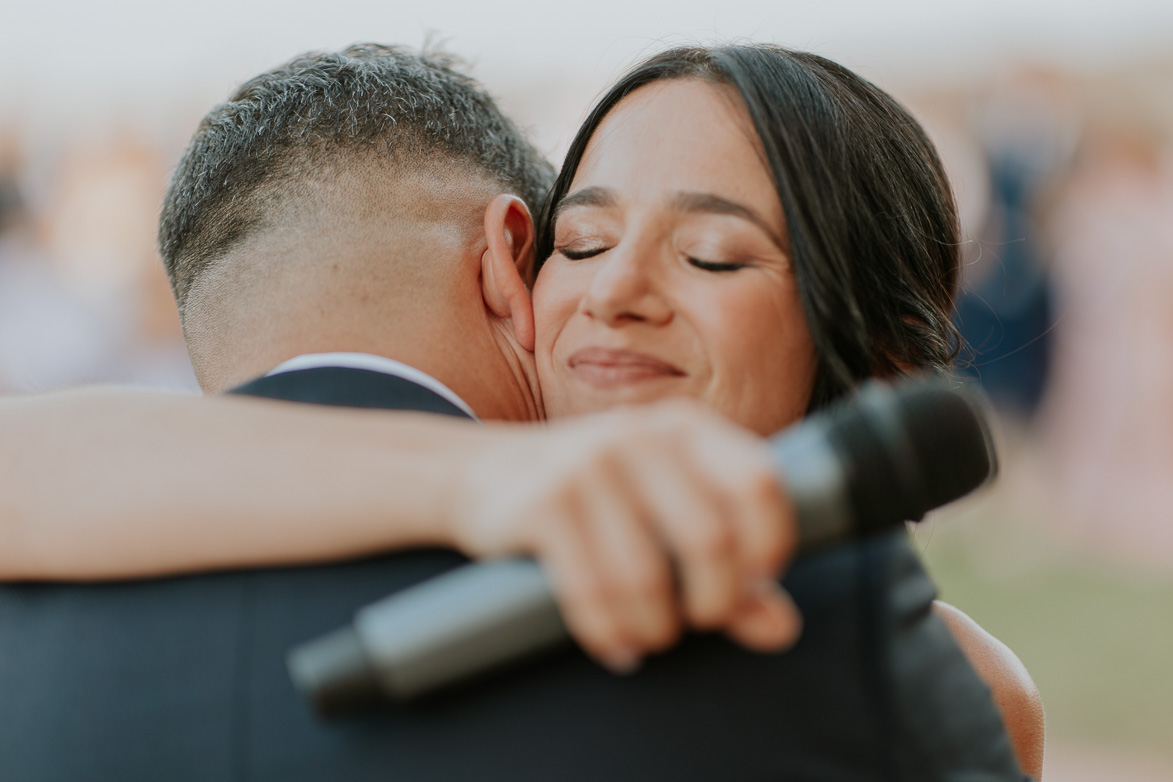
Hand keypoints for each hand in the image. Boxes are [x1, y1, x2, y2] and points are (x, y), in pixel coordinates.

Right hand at [447, 399, 801, 671]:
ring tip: (649, 635)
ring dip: (656, 628)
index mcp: (686, 427)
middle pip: (711, 540)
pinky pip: (593, 591)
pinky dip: (610, 632)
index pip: (760, 484)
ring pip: (648, 577)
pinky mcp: (545, 502)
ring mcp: (589, 465)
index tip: (752, 584)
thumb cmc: (593, 498)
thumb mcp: (663, 515)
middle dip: (713, 604)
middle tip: (696, 621)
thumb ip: (729, 567)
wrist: (479, 473)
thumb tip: (781, 628)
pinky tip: (615, 643)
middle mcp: (641, 434)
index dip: (769, 548)